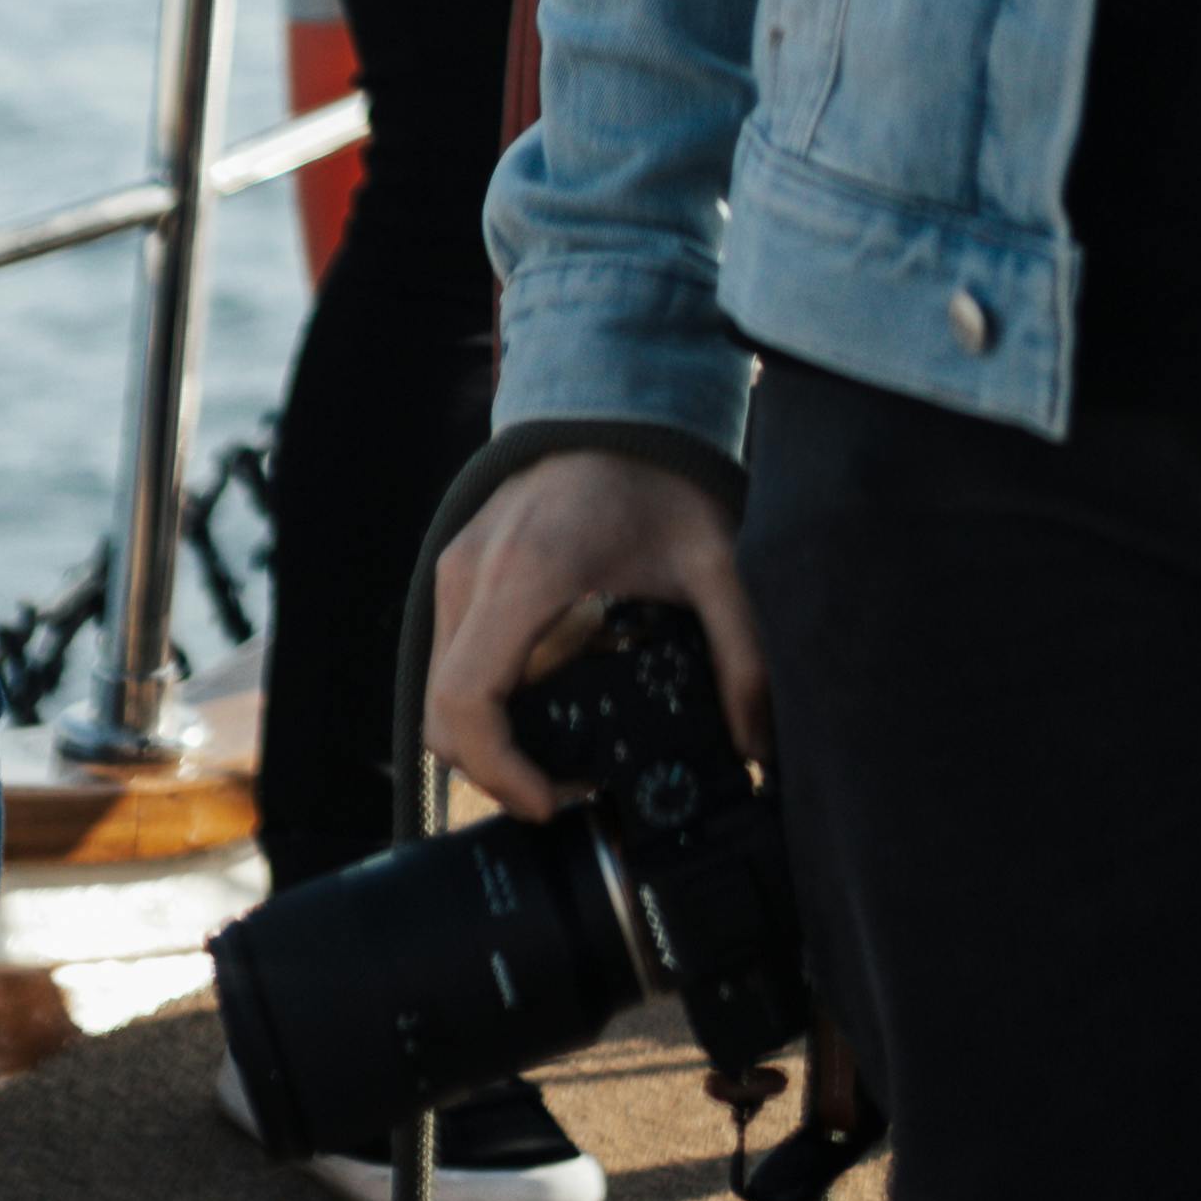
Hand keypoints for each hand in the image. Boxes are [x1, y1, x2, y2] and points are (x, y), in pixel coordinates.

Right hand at [427, 445, 765, 814]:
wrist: (620, 400)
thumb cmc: (661, 475)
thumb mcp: (714, 562)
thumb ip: (742, 654)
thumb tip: (760, 744)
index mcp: (528, 573)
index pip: (469, 703)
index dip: (500, 773)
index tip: (555, 800)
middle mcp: (474, 573)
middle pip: (444, 717)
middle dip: (498, 772)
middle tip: (571, 788)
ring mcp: (456, 570)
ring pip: (439, 695)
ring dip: (488, 741)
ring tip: (563, 752)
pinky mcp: (457, 571)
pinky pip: (450, 662)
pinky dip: (484, 702)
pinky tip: (546, 703)